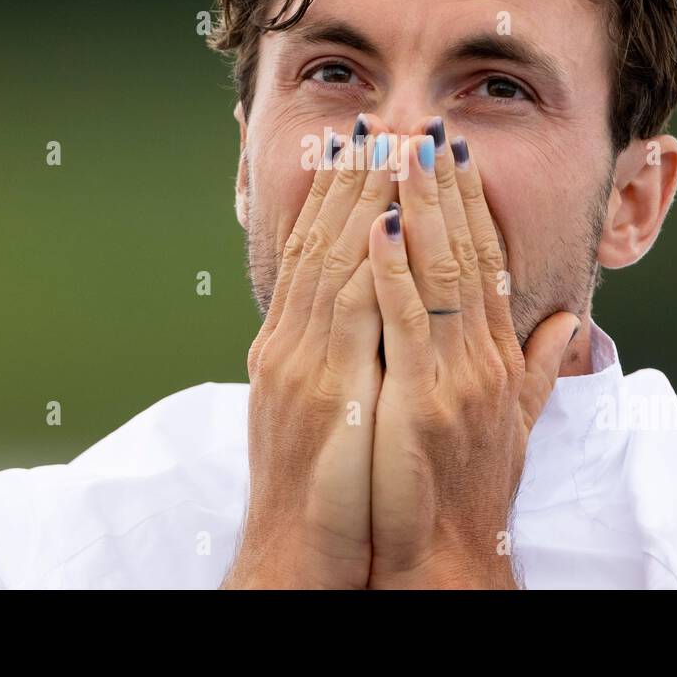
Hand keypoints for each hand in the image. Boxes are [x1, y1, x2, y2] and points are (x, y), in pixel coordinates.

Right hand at [222, 116, 396, 588]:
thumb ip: (358, 359)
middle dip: (347, 180)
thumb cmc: (326, 489)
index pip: (315, 255)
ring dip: (360, 202)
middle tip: (371, 122)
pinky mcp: (325, 390)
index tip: (359, 148)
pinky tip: (387, 222)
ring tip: (384, 147)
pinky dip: (368, 263)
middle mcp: (289, 344)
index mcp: (293, 347)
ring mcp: (301, 363)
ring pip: (333, 263)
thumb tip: (380, 320)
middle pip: (319, 244)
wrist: (298, 553)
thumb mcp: (338, 413)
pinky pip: (350, 313)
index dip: (336, 198)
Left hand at [365, 120, 578, 588]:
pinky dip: (390, 269)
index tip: (456, 154)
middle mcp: (482, 357)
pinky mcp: (420, 399)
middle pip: (467, 253)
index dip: (473, 205)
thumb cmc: (471, 488)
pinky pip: (404, 321)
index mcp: (497, 357)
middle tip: (428, 127)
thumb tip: (574, 322)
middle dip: (444, 187)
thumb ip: (541, 365)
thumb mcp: (517, 420)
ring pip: (438, 273)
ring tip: (398, 150)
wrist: (448, 556)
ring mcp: (454, 376)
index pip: (487, 262)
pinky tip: (376, 223)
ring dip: (416, 207)